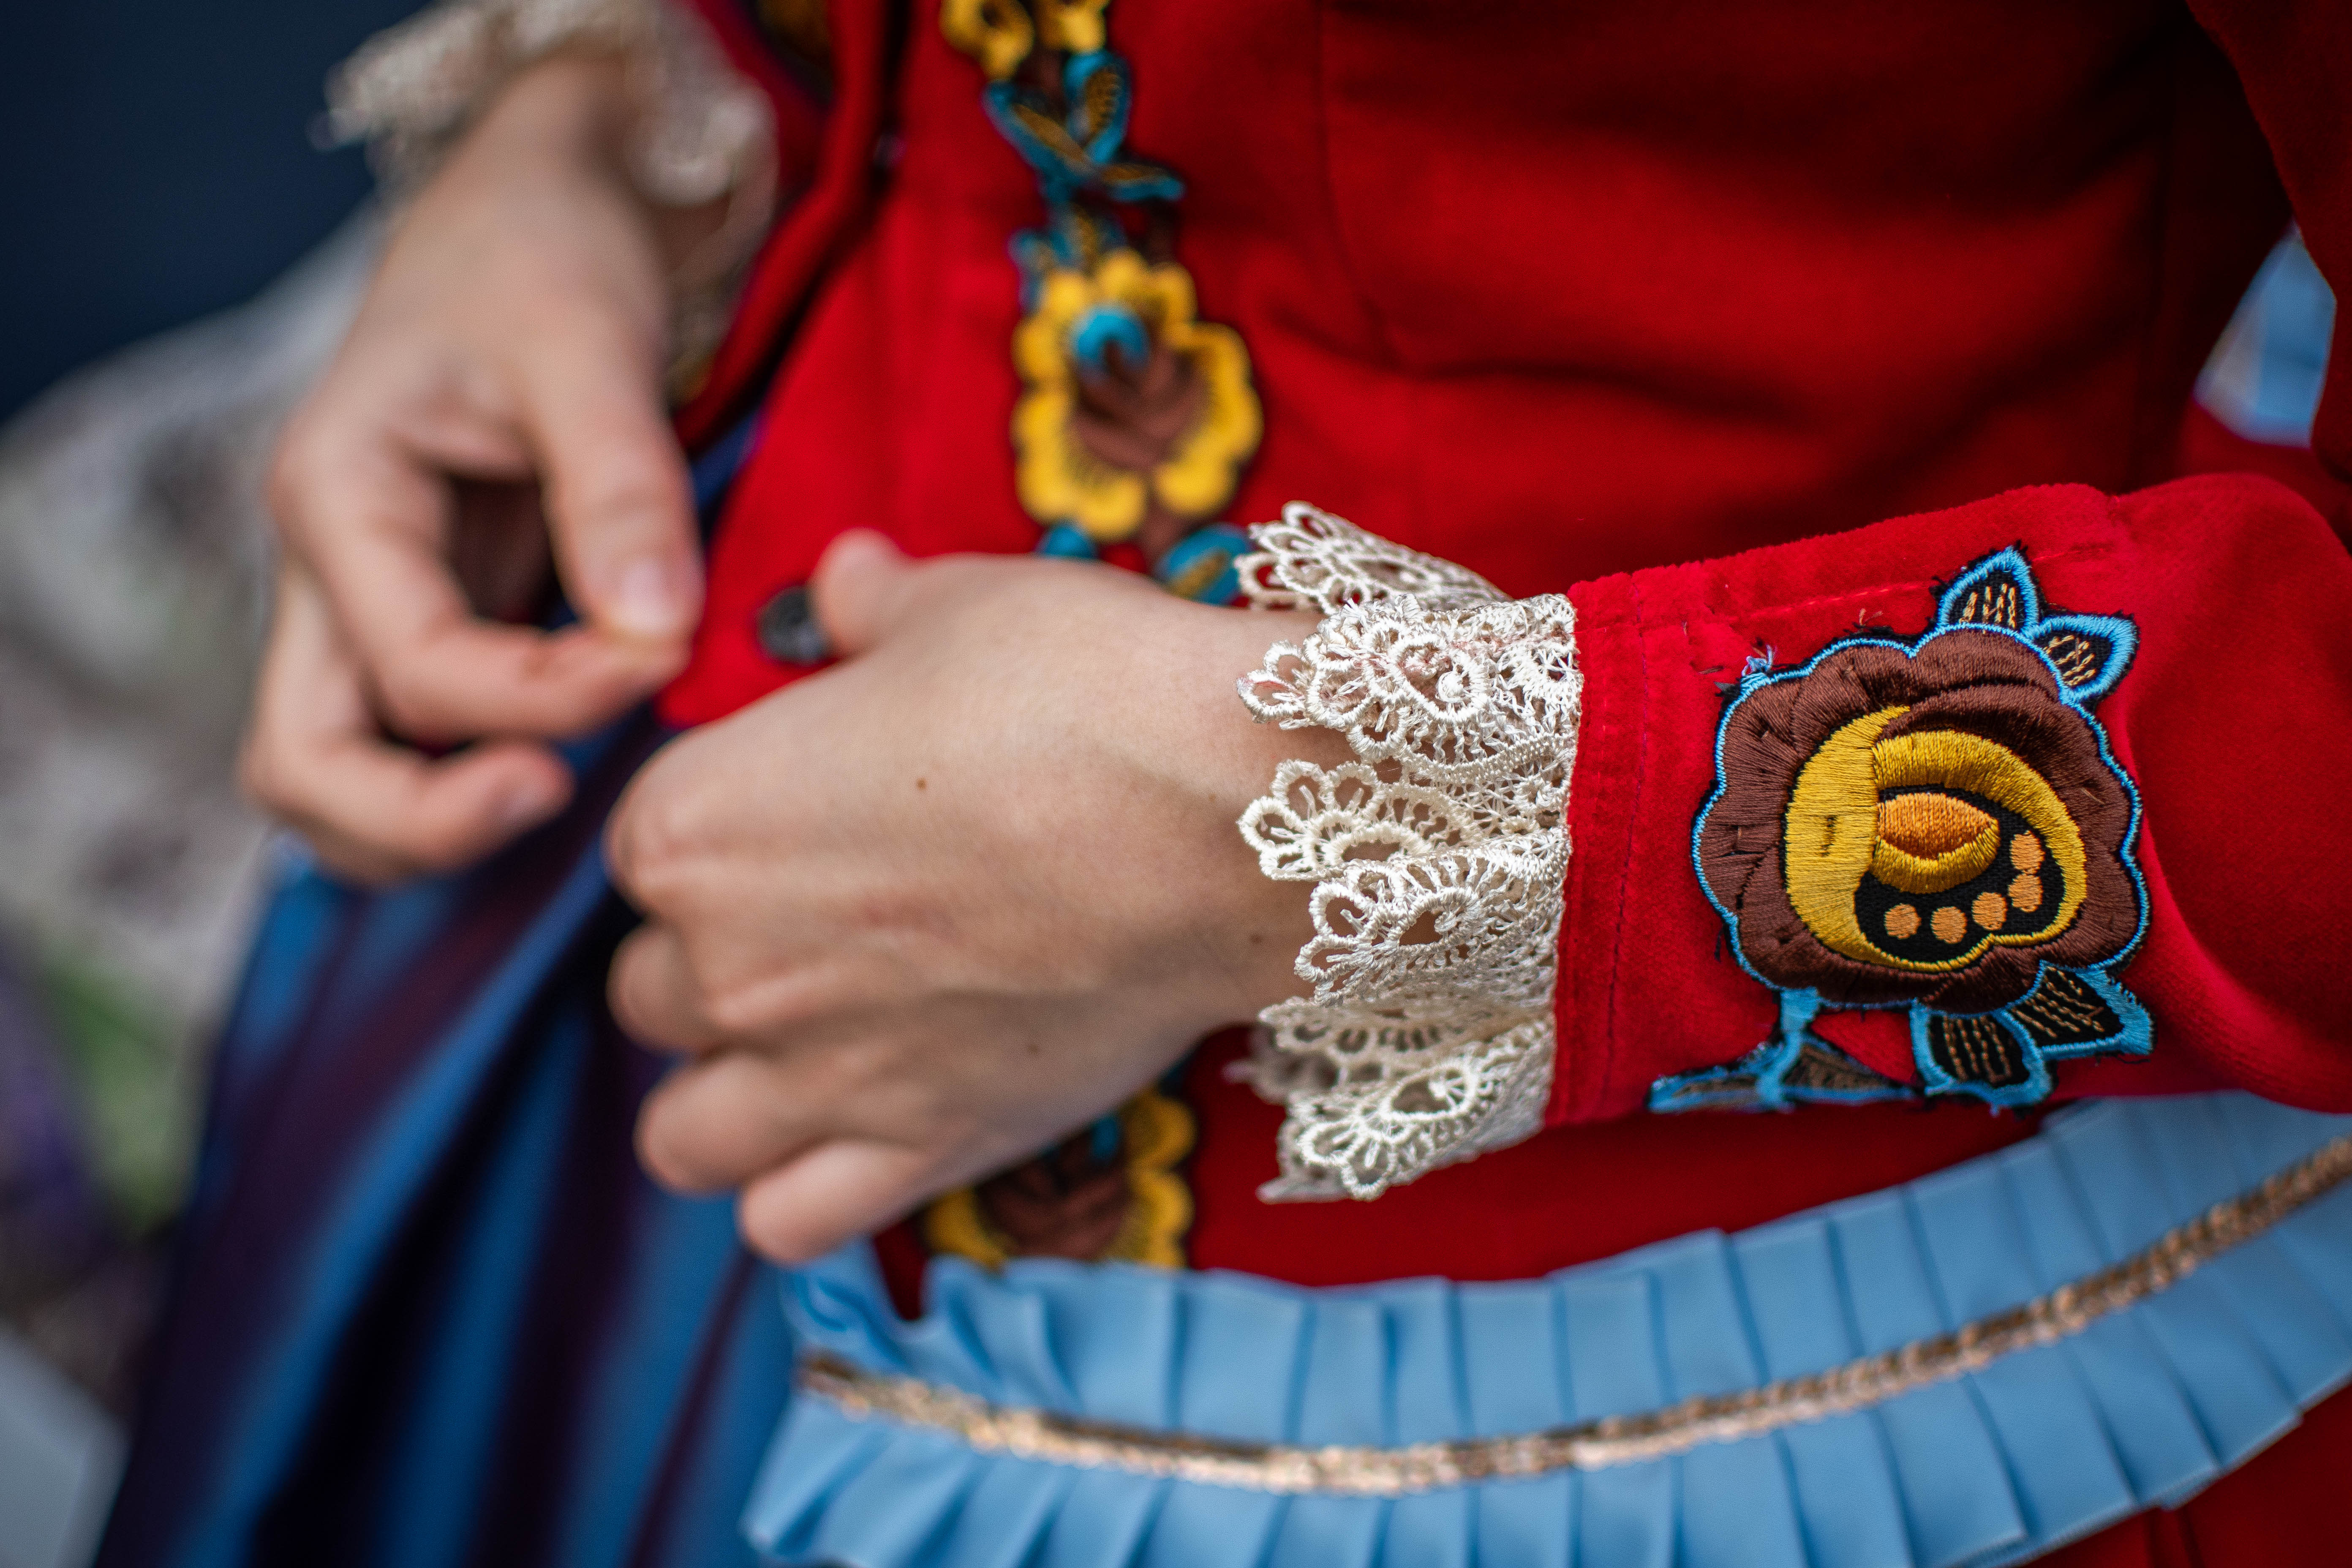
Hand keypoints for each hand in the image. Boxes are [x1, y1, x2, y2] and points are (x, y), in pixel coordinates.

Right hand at [244, 56, 707, 881]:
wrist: (540, 209)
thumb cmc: (545, 254)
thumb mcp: (586, 346)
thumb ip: (620, 490)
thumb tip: (657, 631)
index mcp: (337, 499)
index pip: (415, 669)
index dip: (543, 699)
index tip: (665, 654)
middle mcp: (331, 570)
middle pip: (309, 767)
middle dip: (426, 820)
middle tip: (563, 795)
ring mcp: (374, 603)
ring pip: (344, 776)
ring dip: (439, 819)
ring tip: (573, 787)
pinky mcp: (439, 616)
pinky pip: (424, 739)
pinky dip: (481, 773)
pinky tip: (585, 747)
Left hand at [607, 534, 1338, 1261]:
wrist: (1223, 816)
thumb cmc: (1081, 691)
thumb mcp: (959, 606)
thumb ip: (874, 606)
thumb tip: (848, 582)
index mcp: (696, 826)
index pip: (642, 850)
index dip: (721, 831)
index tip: (800, 818)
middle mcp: (727, 965)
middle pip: (653, 993)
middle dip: (715, 964)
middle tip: (819, 928)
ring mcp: (818, 1076)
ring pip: (682, 1139)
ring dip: (725, 1100)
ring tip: (804, 1057)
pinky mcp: (920, 1147)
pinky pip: (787, 1222)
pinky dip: (797, 1196)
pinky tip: (853, 1142)